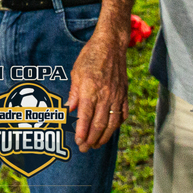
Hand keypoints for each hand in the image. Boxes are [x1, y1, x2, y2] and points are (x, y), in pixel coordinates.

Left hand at [65, 30, 127, 152]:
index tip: (77, 142)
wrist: (111, 44)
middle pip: (99, 123)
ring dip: (104, 136)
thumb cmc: (90, 56)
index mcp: (90, 89)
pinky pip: (123, 113)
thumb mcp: (76, 72)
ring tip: (96, 144)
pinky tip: (111, 130)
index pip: (86, 116)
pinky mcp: (124, 93)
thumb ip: (73, 93)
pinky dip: (117, 124)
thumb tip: (67, 110)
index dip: (82, 132)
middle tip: (84, 148)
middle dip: (91, 139)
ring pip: (112, 122)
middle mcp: (105, 94)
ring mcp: (117, 95)